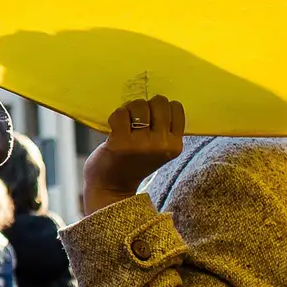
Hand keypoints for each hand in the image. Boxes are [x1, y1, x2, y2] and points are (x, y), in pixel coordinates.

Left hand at [82, 97, 184, 213]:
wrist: (111, 187)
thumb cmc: (133, 162)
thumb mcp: (159, 149)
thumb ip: (164, 129)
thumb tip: (160, 99)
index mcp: (175, 145)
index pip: (176, 107)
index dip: (161, 108)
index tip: (151, 120)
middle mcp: (162, 145)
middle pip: (159, 102)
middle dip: (146, 106)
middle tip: (136, 121)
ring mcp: (141, 144)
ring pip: (139, 105)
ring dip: (129, 110)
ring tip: (125, 125)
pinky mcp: (121, 143)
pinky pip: (121, 113)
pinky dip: (116, 116)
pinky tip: (115, 129)